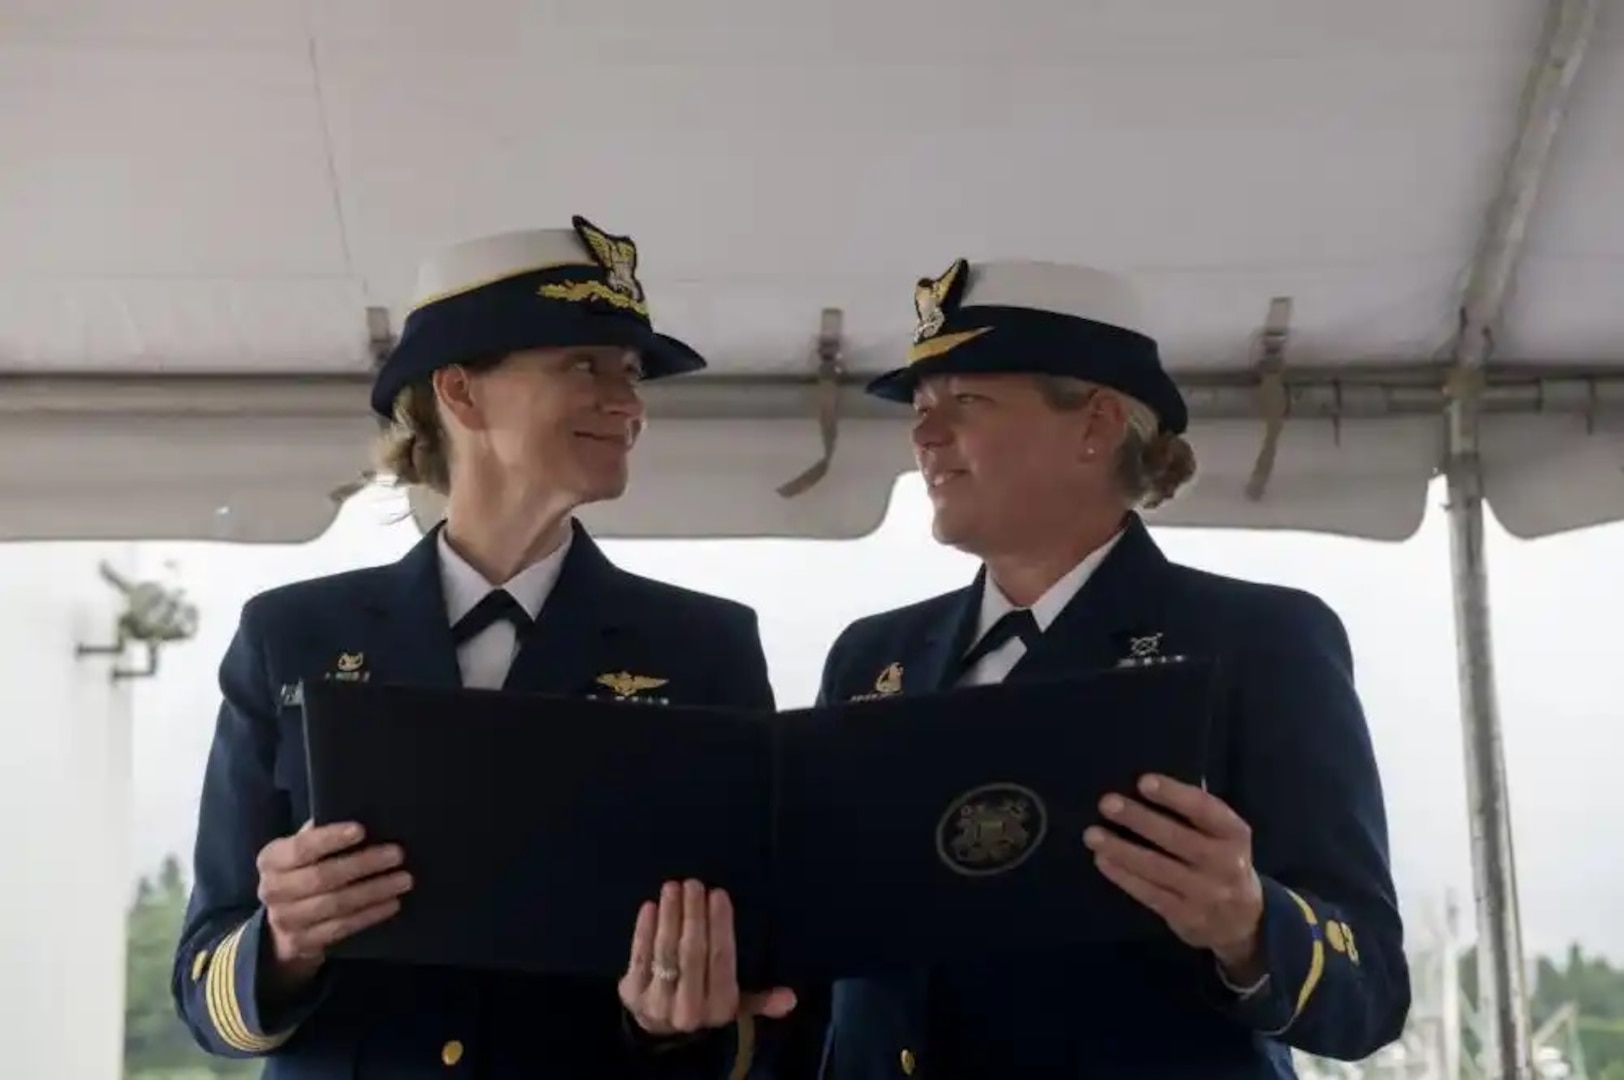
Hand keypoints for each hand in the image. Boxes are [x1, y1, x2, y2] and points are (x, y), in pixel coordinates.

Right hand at [256, 821, 411, 976]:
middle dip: (363, 864)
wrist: (282, 926)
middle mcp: (272, 889)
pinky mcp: (301, 943)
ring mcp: (285, 920)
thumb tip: (358, 813)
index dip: (330, 838)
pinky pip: (341, 928)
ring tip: (404, 879)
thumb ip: (320, 834)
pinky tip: (392, 903)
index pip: (301, 847)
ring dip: (373, 891)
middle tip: (397, 854)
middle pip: (322, 876)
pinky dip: (369, 915)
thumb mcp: (302, 852)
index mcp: (271, 859)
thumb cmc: (302, 873)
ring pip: (335, 905)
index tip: (361, 830)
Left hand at [620, 879, 796, 1036]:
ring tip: (673, 887)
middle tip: (695, 884)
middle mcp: (688, 1008)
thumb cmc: (704, 1005)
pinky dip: (644, 930)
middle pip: (692, 953)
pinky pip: (639, 957)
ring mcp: (656, 1002)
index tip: (718, 894)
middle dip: (694, 914)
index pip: (720, 960)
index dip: (719, 925)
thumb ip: (761, 1001)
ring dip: (669, 916)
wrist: (658, 1030)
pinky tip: (651, 906)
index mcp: (719, 1008)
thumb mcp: (736, 1008)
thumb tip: (791, 999)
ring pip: (665, 952)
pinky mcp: (631, 994)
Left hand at [1083, 774, 1263, 974]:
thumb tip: (1145, 787)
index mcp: (1234, 834)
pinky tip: (1102, 859)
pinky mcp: (1185, 916)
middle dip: (1139, 819)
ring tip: (1093, 834)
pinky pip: (1148, 892)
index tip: (1143, 781)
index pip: (1205, 810)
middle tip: (1107, 803)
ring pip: (1157, 868)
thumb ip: (1196, 816)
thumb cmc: (1222, 861)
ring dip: (1121, 849)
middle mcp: (1225, 863)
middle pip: (1177, 838)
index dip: (1174, 795)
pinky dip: (1123, 875)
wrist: (1244, 921)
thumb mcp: (1223, 836)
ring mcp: (1205, 893)